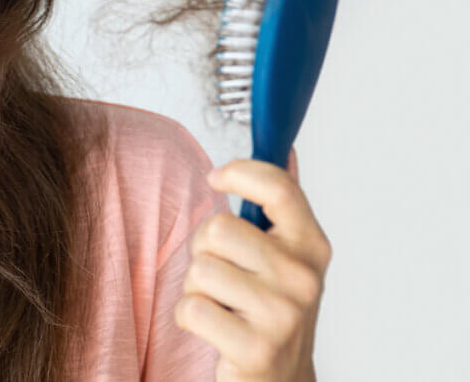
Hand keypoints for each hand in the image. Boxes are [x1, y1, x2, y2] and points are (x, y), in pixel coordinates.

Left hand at [174, 147, 330, 381]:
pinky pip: (190, 308)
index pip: (278, 187)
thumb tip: (289, 151)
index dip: (240, 172)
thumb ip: (282, 207)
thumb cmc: (271, 311)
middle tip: (223, 275)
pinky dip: (189, 318)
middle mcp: (304, 277)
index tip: (217, 178)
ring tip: (222, 305)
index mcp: (312, 246)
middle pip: (218, 229)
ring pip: (200, 269)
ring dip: (196, 289)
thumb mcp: (286, 258)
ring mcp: (284, 315)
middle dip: (204, 250)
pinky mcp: (257, 348)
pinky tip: (215, 329)